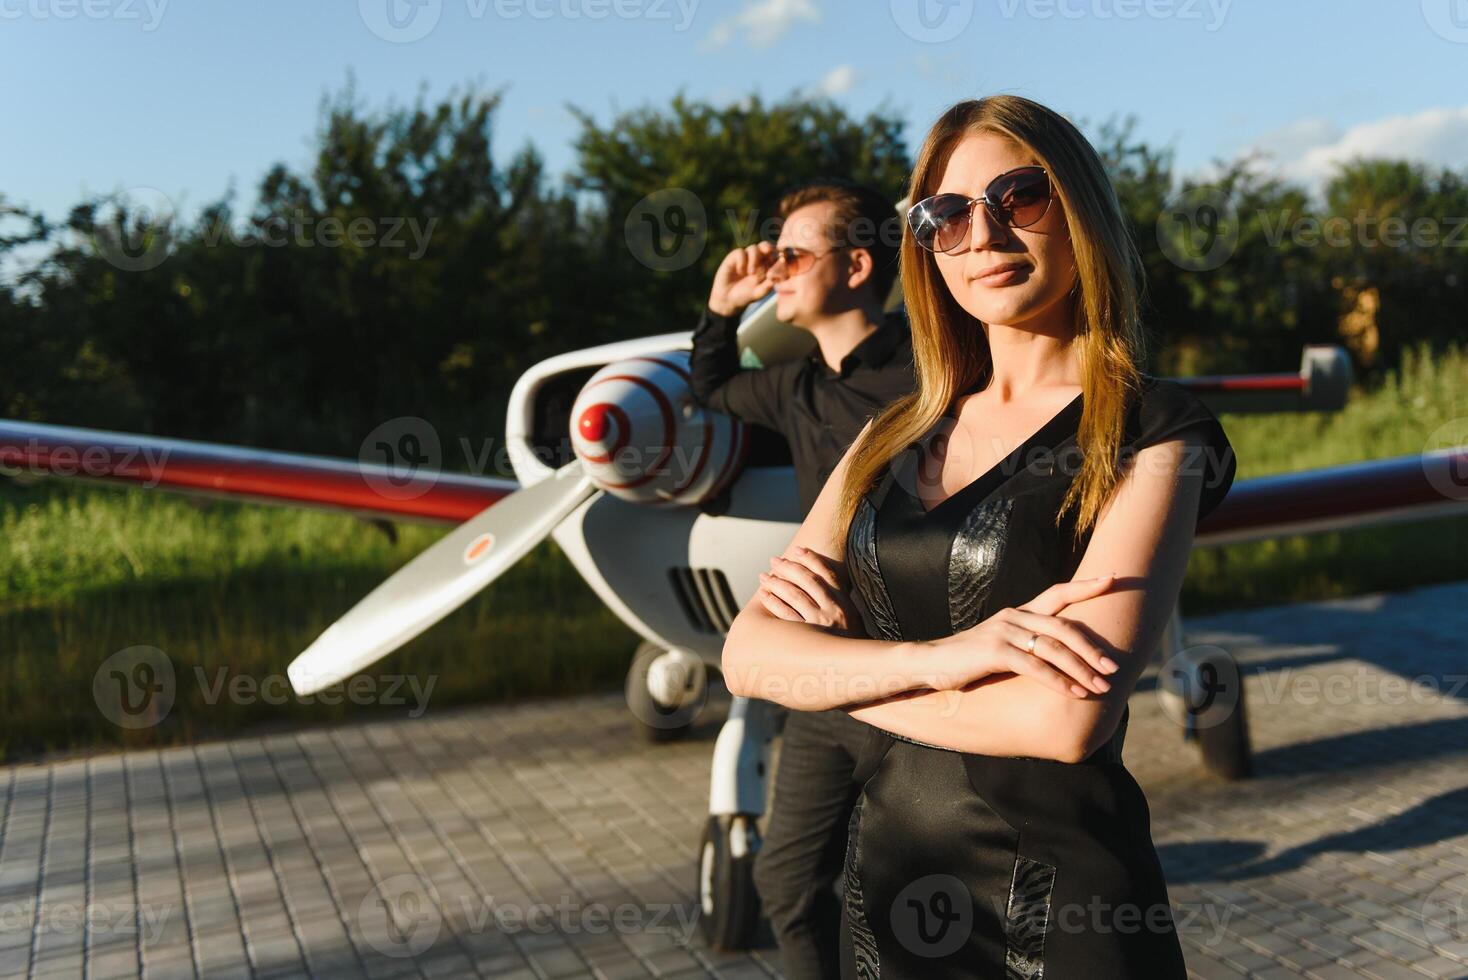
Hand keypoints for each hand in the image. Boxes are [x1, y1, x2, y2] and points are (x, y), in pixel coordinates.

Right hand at [708, 242, 776, 317]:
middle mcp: (757, 260)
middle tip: (769, 251)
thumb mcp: (758, 293)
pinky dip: (742, 261)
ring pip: (754, 248)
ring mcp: (746, 257)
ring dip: (754, 258)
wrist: (727, 299)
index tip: (781, 259)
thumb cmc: (745, 296)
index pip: (774, 257)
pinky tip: (740, 271)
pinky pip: (740, 252)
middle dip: (768, 248)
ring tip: (751, 273)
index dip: (777, 255)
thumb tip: (774, 280)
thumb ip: (766, 288)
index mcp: (766, 267)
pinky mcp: (734, 257)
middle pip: (765, 247)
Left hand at [754, 545, 863, 637]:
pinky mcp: (807, 639)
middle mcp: (834, 611)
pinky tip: (765, 596)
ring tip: (764, 577)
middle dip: (788, 567)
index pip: (826, 574)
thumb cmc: (851, 646)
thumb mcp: (853, 620)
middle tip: (774, 561)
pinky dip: (774, 603)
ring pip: (794, 595)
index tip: (797, 549)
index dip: (811, 559)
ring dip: (777, 583)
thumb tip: (825, 583)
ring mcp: (820, 624)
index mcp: (845, 603)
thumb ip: (840, 602)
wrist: (856, 674)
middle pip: (807, 581)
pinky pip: (786, 616)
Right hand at [919, 574, 1122, 698]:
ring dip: (1081, 669)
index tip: (1114, 578)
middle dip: (1092, 648)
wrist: (931, 664)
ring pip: (1053, 648)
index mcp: (1018, 612)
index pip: (1058, 593)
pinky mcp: (994, 651)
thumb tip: (1060, 658)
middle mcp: (1014, 616)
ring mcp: (1004, 632)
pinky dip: (1059, 681)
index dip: (1086, 585)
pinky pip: (1035, 667)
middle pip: (1064, 626)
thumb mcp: (1002, 645)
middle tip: (1113, 666)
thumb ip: (1027, 644)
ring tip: (1101, 686)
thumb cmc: (969, 659)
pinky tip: (1075, 693)